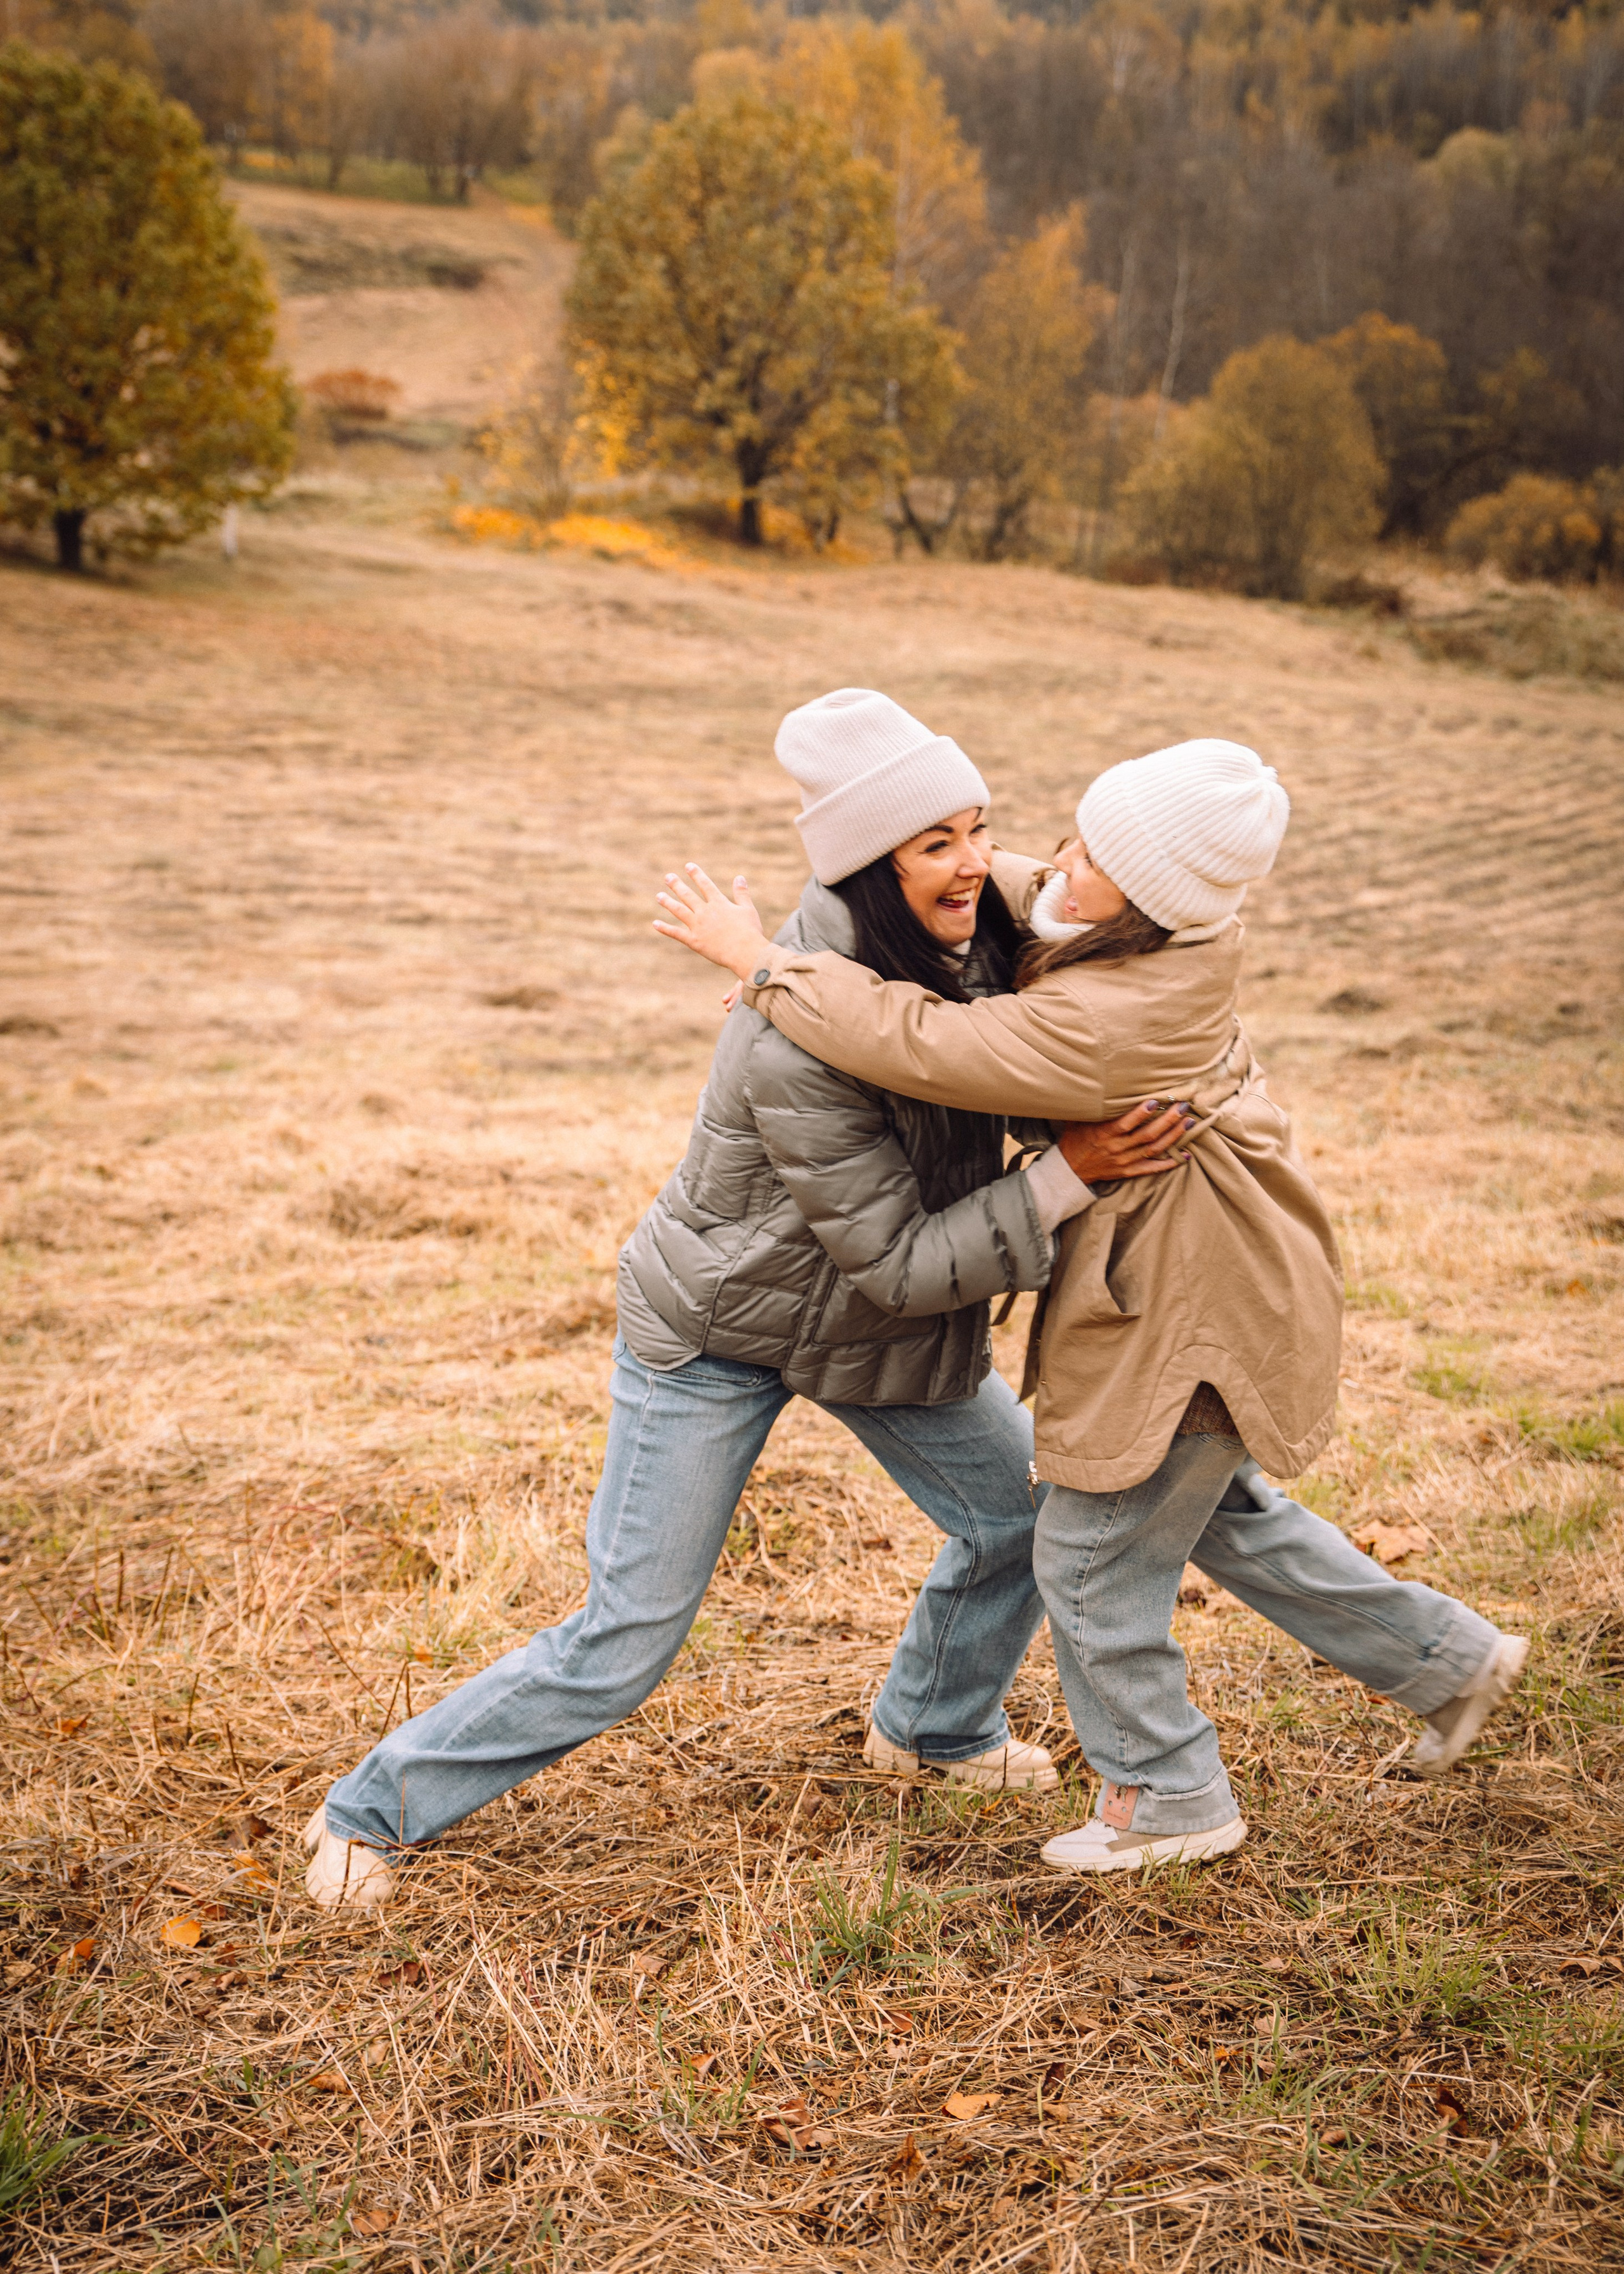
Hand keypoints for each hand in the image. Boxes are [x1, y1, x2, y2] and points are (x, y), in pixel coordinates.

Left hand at [653, 865, 771, 980]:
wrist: (745, 952)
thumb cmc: (750, 932)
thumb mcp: (748, 909)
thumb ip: (742, 893)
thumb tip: (739, 877)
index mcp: (719, 903)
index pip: (705, 885)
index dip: (696, 874)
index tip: (688, 866)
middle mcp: (705, 912)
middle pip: (688, 895)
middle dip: (677, 885)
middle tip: (668, 877)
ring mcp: (698, 926)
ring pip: (679, 911)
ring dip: (668, 902)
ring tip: (659, 896)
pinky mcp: (694, 941)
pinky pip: (676, 933)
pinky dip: (665, 928)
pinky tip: (655, 924)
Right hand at [1058, 1099, 1192, 1182]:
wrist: (1070, 1169)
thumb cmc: (1075, 1138)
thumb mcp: (1079, 1119)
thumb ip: (1093, 1105)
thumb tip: (1100, 1081)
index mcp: (1104, 1134)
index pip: (1125, 1124)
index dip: (1141, 1114)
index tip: (1155, 1101)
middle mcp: (1116, 1148)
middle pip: (1147, 1135)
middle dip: (1167, 1121)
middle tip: (1183, 1108)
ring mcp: (1124, 1161)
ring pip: (1154, 1149)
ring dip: (1173, 1136)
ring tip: (1189, 1123)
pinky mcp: (1128, 1171)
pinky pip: (1152, 1168)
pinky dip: (1169, 1164)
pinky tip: (1185, 1156)